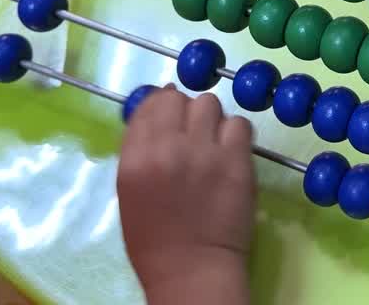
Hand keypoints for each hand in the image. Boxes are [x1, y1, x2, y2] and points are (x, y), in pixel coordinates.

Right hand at [118, 88, 255, 304]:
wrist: (193, 269)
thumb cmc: (155, 239)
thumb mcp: (129, 191)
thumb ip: (140, 150)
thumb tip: (158, 114)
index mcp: (135, 159)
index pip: (148, 106)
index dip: (160, 105)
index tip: (170, 114)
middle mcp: (168, 148)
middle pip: (178, 99)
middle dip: (184, 110)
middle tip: (192, 130)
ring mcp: (204, 152)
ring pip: (210, 104)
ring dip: (210, 118)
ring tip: (212, 140)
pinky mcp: (237, 161)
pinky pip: (239, 124)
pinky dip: (235, 132)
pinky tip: (231, 150)